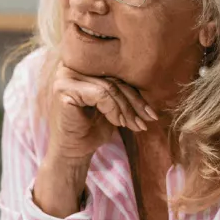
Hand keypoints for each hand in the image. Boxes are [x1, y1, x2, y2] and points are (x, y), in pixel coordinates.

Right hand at [32, 64, 156, 216]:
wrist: (73, 152)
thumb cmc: (92, 129)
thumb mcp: (113, 107)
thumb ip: (123, 91)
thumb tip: (155, 86)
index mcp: (83, 67)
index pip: (116, 74)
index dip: (136, 93)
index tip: (151, 113)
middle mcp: (71, 67)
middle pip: (113, 79)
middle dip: (134, 103)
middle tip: (147, 120)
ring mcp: (65, 78)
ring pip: (109, 87)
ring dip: (126, 109)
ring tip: (134, 125)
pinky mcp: (64, 90)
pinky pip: (100, 94)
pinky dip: (113, 110)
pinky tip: (117, 123)